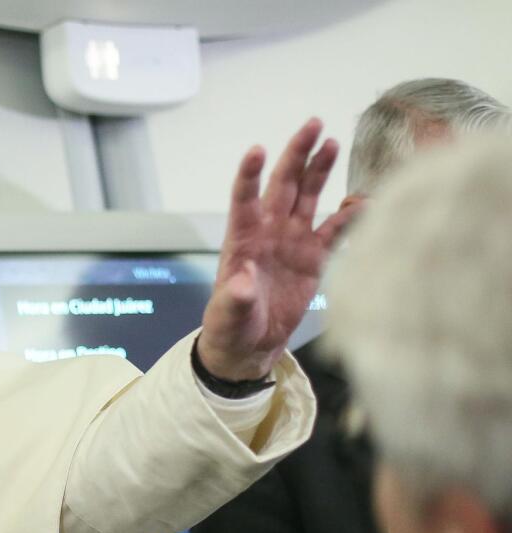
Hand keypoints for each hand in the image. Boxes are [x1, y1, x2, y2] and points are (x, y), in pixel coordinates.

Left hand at [198, 118, 361, 380]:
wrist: (250, 344)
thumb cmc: (231, 325)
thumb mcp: (228, 314)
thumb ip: (234, 297)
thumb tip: (241, 282)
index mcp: (242, 239)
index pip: (244, 199)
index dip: (250, 175)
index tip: (257, 150)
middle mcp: (268, 231)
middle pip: (283, 185)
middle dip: (296, 154)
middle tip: (313, 124)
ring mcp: (292, 241)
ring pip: (308, 197)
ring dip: (319, 171)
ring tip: (333, 143)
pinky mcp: (313, 257)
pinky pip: (334, 230)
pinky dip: (351, 216)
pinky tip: (368, 199)